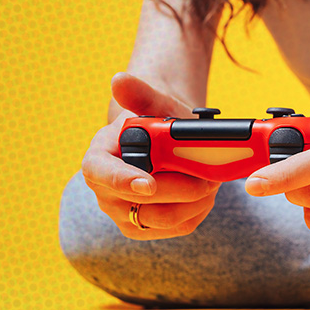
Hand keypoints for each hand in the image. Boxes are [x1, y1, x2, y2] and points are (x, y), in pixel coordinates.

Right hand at [80, 72, 220, 239]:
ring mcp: (125, 215)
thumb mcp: (154, 105)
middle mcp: (105, 192)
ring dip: (196, 198)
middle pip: (143, 200)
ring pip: (166, 218)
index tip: (148, 183)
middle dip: (182, 186)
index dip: (123, 180)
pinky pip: (180, 226)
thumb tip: (120, 80)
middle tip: (210, 174)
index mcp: (98, 159)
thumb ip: (140, 94)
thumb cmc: (158, 122)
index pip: (100, 174)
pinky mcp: (148, 229)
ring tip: (211, 177)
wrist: (170, 143)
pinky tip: (205, 190)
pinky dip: (200, 208)